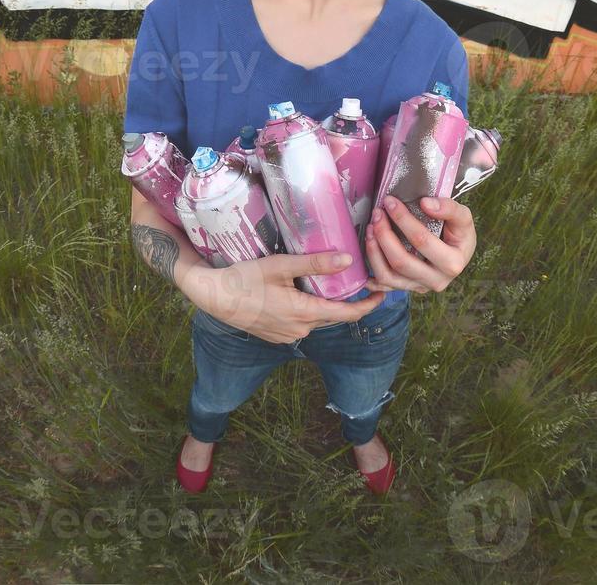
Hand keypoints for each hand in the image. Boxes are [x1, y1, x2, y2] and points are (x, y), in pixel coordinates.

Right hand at [186, 251, 384, 343]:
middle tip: (360, 281)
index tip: (382, 293)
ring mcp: (288, 335)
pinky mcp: (277, 336)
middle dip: (349, 301)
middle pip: (334, 315)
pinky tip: (302, 294)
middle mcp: (301, 329)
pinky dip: (309, 310)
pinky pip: (302, 324)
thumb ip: (315, 263)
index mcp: (305, 313)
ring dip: (327, 304)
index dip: (368, 305)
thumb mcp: (281, 266)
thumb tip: (348, 259)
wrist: (214, 297)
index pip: (348, 313)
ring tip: (331, 284)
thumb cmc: (245, 278)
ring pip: (317, 319)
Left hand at [363, 194, 476, 294]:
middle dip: (384, 235)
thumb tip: (425, 204)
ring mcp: (420, 287)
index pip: (421, 240)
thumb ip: (449, 208)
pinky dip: (370, 275)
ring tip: (370, 229)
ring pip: (388, 276)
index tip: (390, 202)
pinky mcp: (407, 289)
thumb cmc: (459, 233)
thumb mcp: (463, 217)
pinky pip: (384, 286)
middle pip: (401, 261)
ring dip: (374, 251)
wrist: (458, 251)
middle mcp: (436, 281)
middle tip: (377, 214)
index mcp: (453, 263)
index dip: (403, 220)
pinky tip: (364, 258)